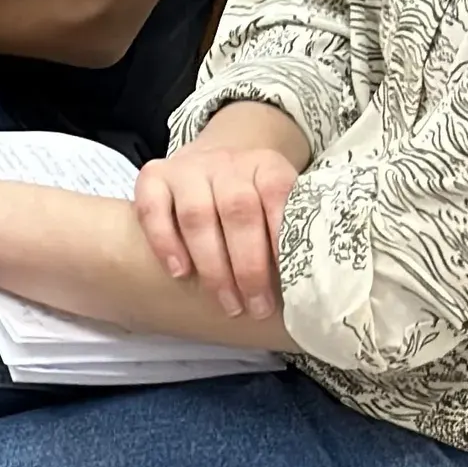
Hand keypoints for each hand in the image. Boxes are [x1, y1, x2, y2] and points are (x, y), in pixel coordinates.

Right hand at [133, 137, 298, 320]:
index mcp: (265, 165)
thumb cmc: (252, 200)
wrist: (211, 160)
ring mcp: (187, 168)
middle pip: (237, 210)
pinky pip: (153, 209)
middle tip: (256, 306)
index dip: (282, 236)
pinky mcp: (153, 176)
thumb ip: (293, 229)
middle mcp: (226, 162)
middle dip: (248, 265)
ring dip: (212, 266)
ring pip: (196, 215)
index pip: (277, 194)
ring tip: (227, 303)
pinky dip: (165, 243)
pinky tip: (180, 272)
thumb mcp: (278, 203)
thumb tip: (315, 284)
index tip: (290, 279)